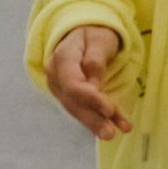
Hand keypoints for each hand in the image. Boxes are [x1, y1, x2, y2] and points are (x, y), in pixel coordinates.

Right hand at [46, 22, 130, 141]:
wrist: (82, 34)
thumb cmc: (93, 34)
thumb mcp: (99, 39)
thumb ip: (95, 59)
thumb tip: (93, 82)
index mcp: (62, 57)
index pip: (72, 83)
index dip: (90, 99)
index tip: (109, 109)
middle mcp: (55, 74)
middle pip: (72, 101)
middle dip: (92, 118)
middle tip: (111, 132)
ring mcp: (59, 86)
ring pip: (75, 109)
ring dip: (94, 123)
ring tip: (112, 134)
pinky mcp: (67, 95)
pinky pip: (81, 110)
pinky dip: (95, 120)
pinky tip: (111, 129)